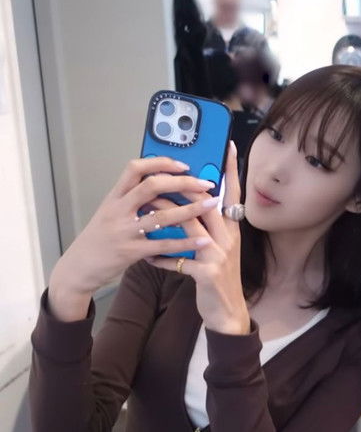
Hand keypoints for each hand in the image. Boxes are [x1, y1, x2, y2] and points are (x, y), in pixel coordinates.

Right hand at [48, 156, 218, 320]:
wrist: (78, 269)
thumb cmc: (98, 240)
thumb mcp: (110, 213)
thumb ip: (132, 200)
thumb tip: (163, 186)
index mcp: (114, 197)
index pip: (134, 168)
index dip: (160, 163)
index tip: (183, 165)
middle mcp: (118, 210)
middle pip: (152, 186)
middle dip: (182, 183)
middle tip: (204, 184)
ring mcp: (124, 231)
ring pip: (162, 215)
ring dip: (190, 209)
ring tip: (211, 204)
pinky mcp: (131, 252)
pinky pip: (163, 245)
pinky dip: (185, 242)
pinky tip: (202, 239)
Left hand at [146, 141, 249, 334]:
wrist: (228, 313)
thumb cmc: (218, 278)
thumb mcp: (219, 248)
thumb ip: (208, 226)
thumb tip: (190, 203)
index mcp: (232, 229)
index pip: (233, 192)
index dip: (230, 169)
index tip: (225, 145)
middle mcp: (228, 238)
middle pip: (206, 203)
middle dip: (183, 188)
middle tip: (162, 175)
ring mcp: (219, 255)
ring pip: (189, 226)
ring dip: (165, 216)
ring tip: (145, 208)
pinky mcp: (208, 273)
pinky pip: (178, 260)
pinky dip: (161, 258)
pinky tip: (148, 258)